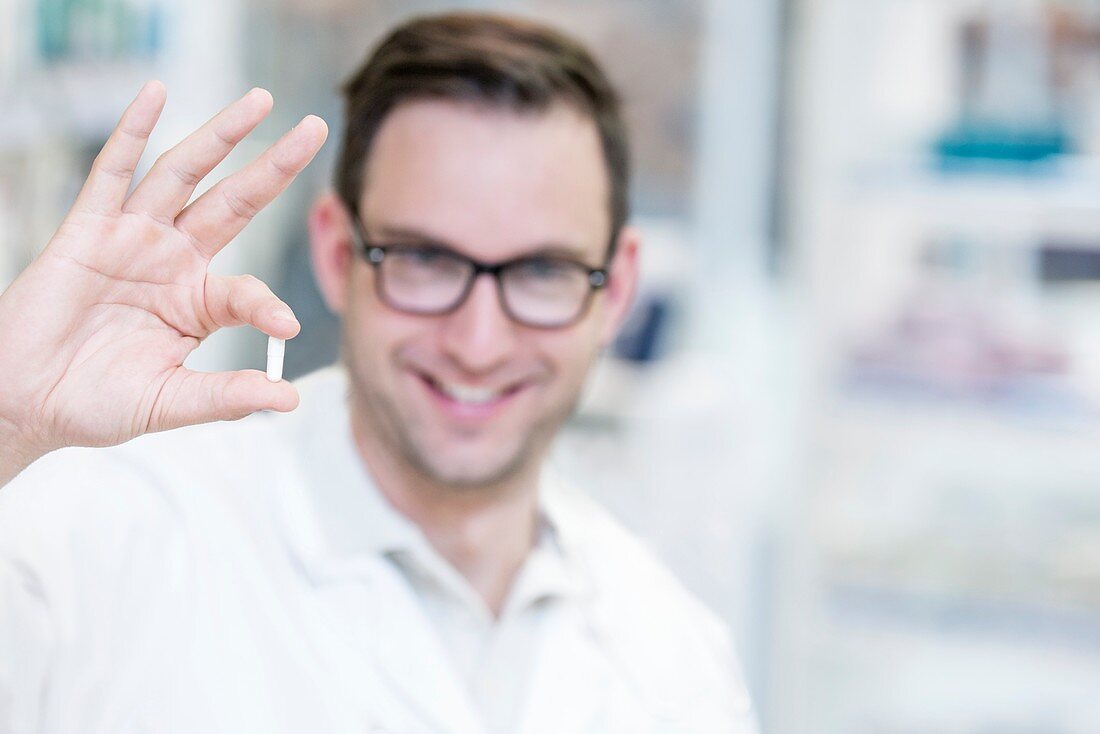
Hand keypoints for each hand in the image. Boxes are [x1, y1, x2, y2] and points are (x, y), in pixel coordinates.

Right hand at [0, 81, 327, 483]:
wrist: (27, 403)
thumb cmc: (96, 402)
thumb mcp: (172, 403)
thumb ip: (227, 397)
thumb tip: (288, 402)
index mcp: (198, 302)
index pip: (247, 289)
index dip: (267, 304)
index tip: (287, 325)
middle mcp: (173, 260)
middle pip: (234, 201)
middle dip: (273, 165)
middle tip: (314, 129)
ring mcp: (132, 239)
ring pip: (183, 174)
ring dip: (220, 135)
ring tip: (260, 101)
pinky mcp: (87, 229)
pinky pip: (111, 172)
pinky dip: (132, 132)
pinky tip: (155, 94)